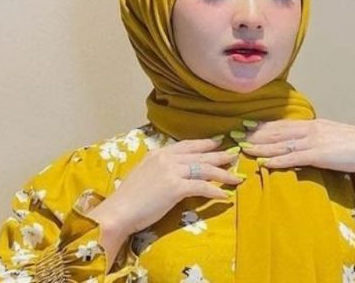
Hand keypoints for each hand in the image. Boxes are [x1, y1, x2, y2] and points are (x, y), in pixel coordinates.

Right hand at [87, 137, 242, 237]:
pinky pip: (202, 186)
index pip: (186, 145)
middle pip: (200, 155)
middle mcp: (166, 158)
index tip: (216, 144)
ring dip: (223, 173)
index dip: (204, 144)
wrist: (119, 211)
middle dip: (219, 155)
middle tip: (234, 155)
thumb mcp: (143, 174)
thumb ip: (158, 168)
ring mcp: (172, 171)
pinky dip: (215, 191)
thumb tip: (172, 172)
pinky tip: (225, 195)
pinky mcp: (176, 187)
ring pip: (204, 169)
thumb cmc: (128, 198)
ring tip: (236, 177)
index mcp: (158, 153)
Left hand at [238, 118, 354, 174]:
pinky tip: (264, 162)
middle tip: (234, 135)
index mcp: (313, 125)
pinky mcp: (320, 154)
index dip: (262, 126)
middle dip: (254, 134)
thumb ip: (316, 140)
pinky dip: (277, 160)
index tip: (245, 126)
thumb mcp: (333, 137)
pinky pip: (294, 158)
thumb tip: (302, 146)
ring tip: (242, 148)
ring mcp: (314, 141)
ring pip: (281, 144)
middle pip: (277, 132)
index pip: (282, 124)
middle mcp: (310, 129)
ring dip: (260, 146)